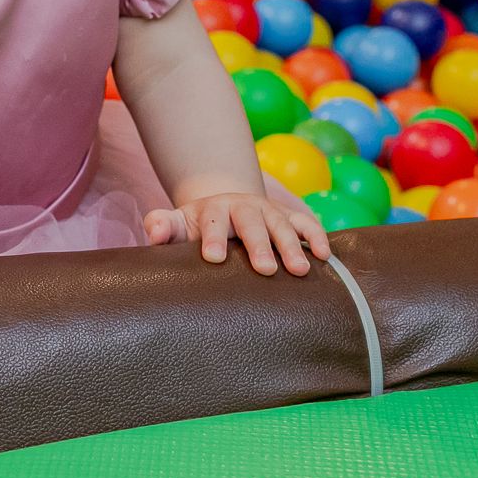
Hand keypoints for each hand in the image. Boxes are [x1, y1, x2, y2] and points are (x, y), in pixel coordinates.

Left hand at [145, 191, 330, 274]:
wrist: (227, 206)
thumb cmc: (199, 226)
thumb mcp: (179, 224)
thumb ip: (163, 226)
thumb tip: (153, 231)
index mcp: (214, 210)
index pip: (212, 220)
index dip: (212, 237)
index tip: (213, 258)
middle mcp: (245, 207)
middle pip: (252, 223)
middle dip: (259, 245)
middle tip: (265, 270)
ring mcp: (269, 211)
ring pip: (282, 225)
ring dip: (293, 246)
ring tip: (300, 271)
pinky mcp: (289, 217)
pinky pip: (306, 223)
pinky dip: (316, 236)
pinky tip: (325, 256)